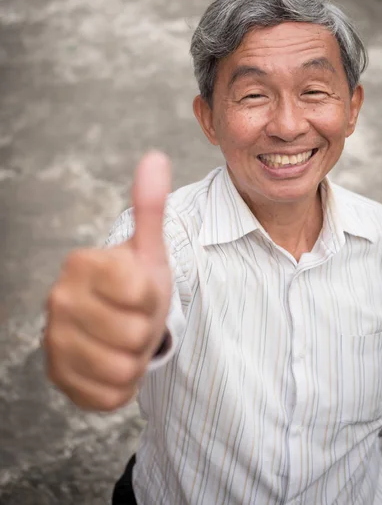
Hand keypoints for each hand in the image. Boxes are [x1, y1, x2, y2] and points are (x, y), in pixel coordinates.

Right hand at [44, 151, 171, 410]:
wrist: (115, 321)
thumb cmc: (135, 283)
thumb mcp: (149, 249)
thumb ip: (150, 206)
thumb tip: (156, 157)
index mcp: (81, 263)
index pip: (140, 291)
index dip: (152, 296)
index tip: (139, 291)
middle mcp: (58, 300)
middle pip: (134, 333)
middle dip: (145, 330)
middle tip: (134, 319)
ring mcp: (53, 341)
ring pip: (123, 368)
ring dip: (136, 358)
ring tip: (125, 340)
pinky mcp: (58, 377)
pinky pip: (110, 395)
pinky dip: (123, 384)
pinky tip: (112, 362)